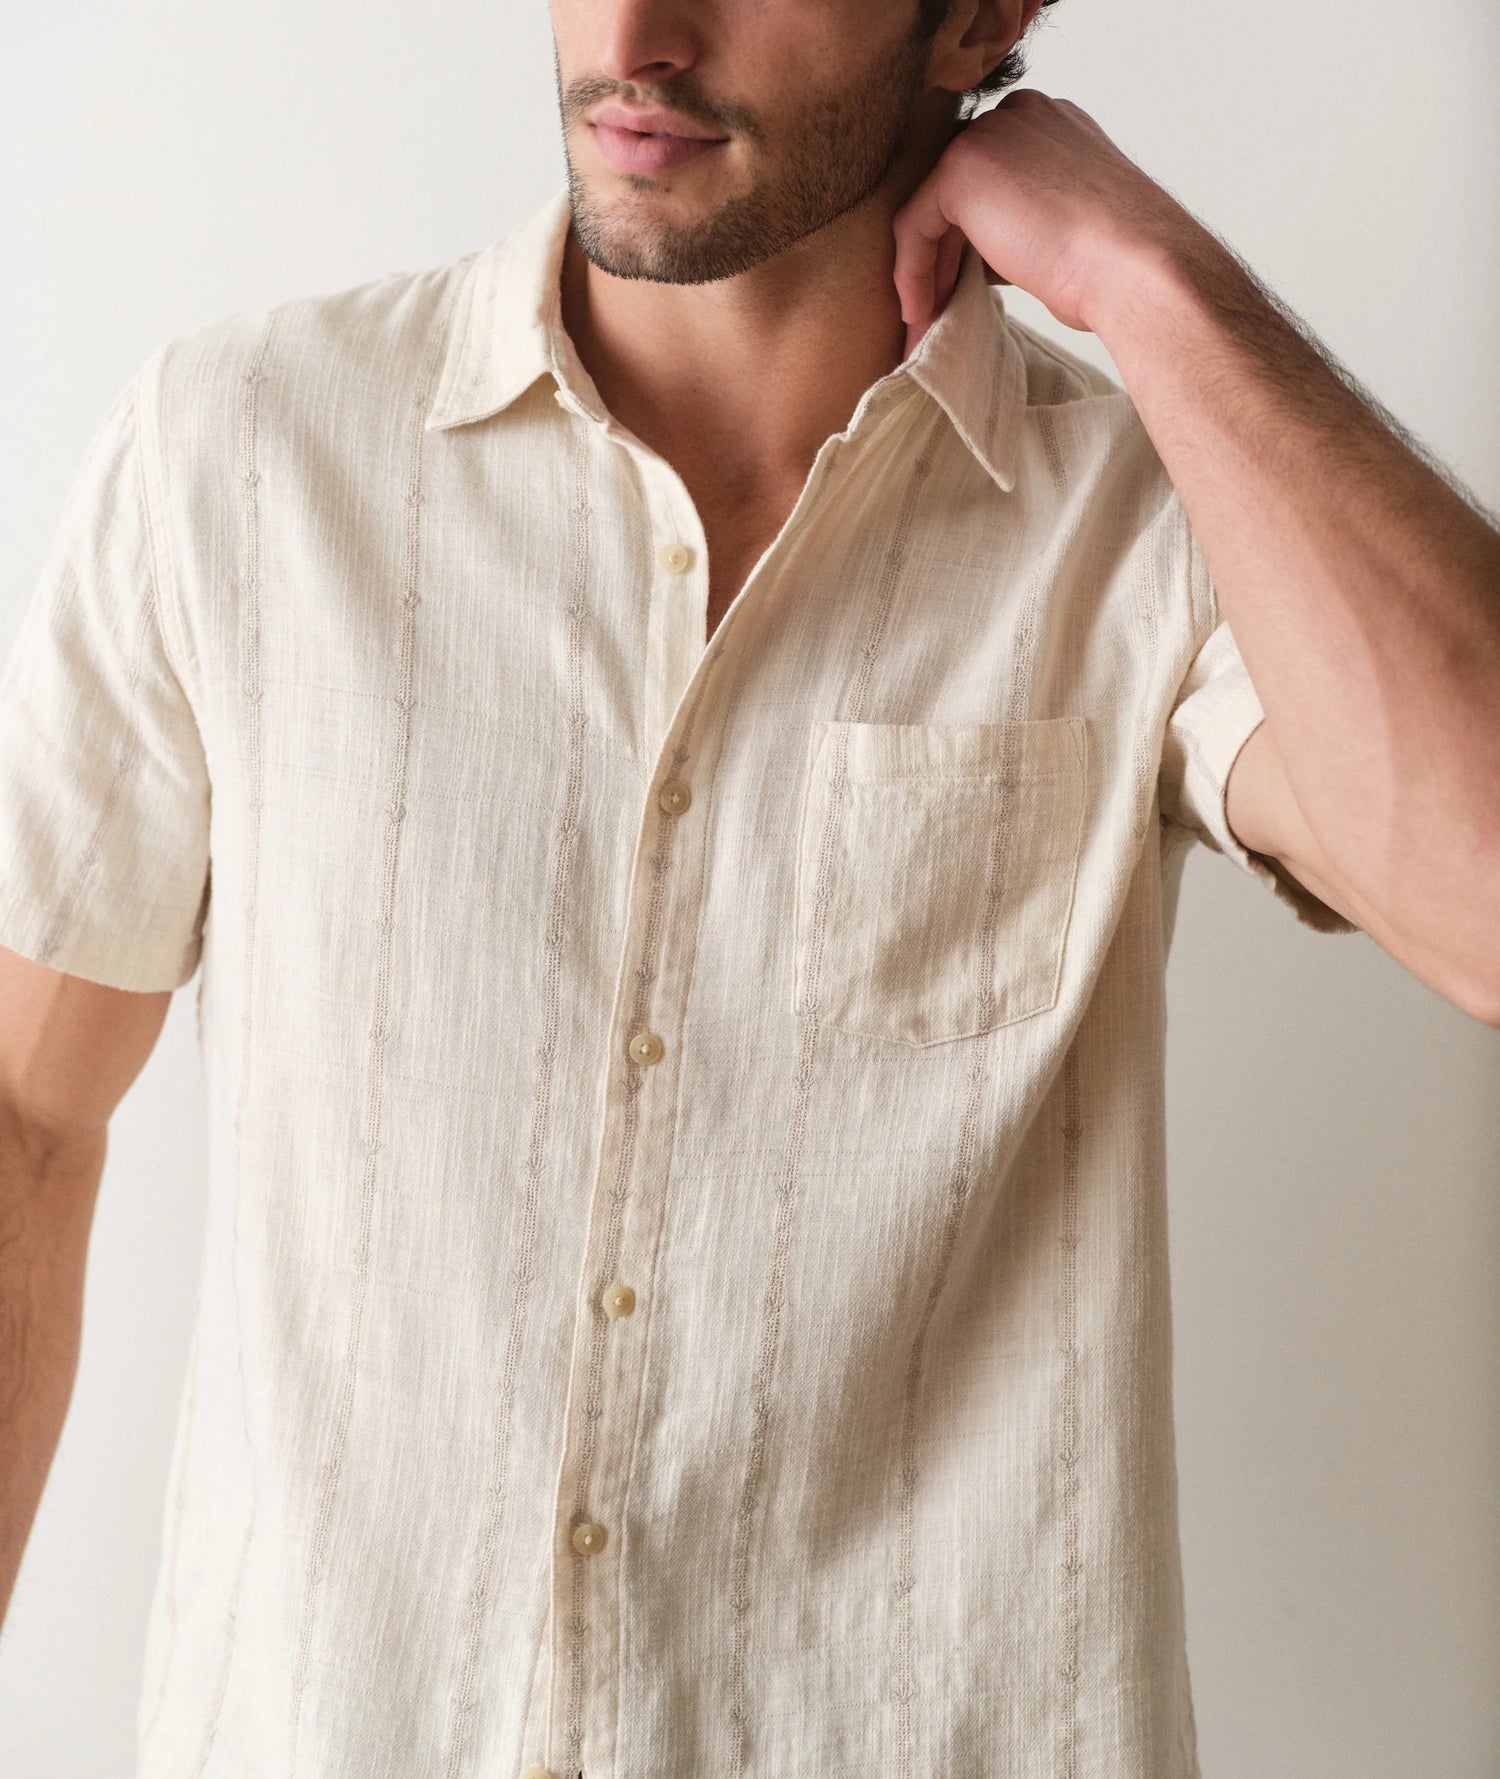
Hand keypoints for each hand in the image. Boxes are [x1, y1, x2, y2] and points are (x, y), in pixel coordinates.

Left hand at [892, 89, 1204, 355]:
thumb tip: (984, 261)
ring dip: (926, 273)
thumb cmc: (1116, 267)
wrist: (1135, 266)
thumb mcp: (1069, 232)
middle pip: (959, 194)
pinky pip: (915, 225)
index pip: (992, 182)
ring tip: (925, 327)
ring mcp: (991, 135)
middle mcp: (1020, 117)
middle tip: (936, 312)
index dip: (971, 241)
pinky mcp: (962, 166)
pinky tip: (920, 313)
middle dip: (945, 258)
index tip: (961, 289)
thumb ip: (1026, 225)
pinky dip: (913, 273)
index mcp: (1053, 128)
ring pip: (934, 210)